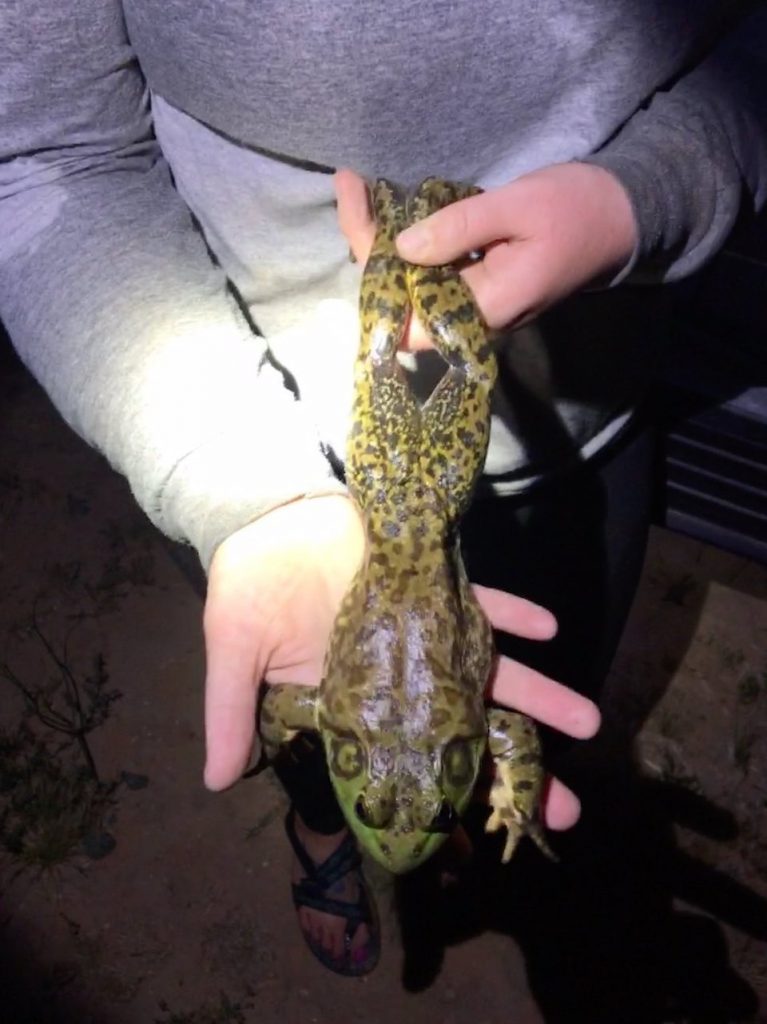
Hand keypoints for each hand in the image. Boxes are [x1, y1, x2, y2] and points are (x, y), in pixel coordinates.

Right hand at [202, 495, 599, 831]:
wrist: (266, 518)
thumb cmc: (248, 589)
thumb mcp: (232, 654)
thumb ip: (230, 714)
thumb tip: (215, 783)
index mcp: (356, 703)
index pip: (406, 763)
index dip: (442, 801)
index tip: (480, 842)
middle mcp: (400, 676)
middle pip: (465, 729)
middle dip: (514, 766)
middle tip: (563, 806)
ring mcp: (422, 630)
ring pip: (488, 672)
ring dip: (536, 692)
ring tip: (587, 722)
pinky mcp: (431, 583)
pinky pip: (481, 601)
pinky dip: (513, 614)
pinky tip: (548, 629)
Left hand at [335, 162, 636, 347]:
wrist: (621, 220)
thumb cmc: (576, 210)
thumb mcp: (517, 208)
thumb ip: (460, 229)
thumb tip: (402, 248)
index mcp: (484, 308)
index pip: (408, 316)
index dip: (372, 272)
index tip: (355, 209)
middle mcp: (473, 318)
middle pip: (401, 299)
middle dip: (367, 245)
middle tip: (351, 184)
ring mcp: (475, 306)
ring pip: (413, 287)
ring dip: (382, 244)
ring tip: (358, 190)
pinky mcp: (477, 289)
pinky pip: (432, 274)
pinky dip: (409, 244)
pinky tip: (392, 210)